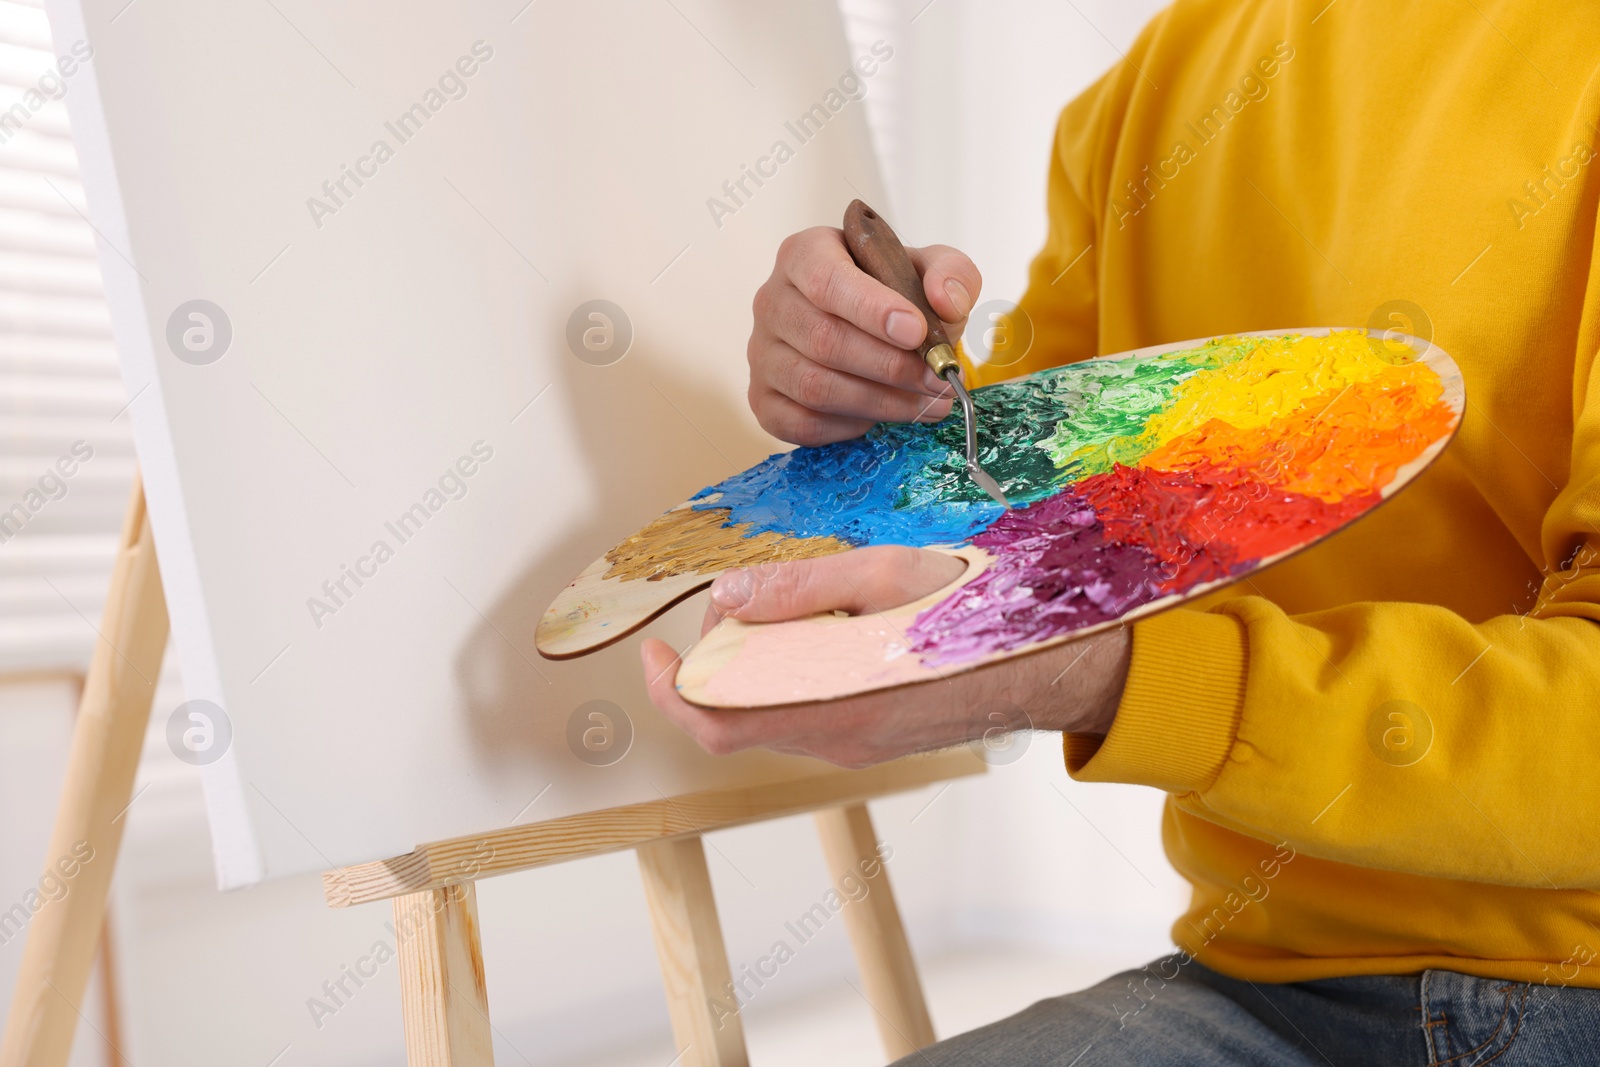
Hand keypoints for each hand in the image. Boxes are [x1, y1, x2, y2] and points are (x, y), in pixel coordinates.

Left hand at [640, 546, 1130, 767]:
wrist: (1064, 660)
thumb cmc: (986, 612)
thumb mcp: (889, 577)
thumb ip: (801, 590)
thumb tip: (726, 599)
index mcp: (833, 704)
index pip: (715, 721)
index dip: (668, 689)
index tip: (655, 649)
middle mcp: (839, 738)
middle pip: (739, 713)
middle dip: (718, 659)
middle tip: (740, 600)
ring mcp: (860, 743)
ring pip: (774, 710)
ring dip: (758, 664)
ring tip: (792, 604)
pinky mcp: (880, 735)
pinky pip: (811, 709)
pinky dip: (794, 671)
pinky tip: (829, 625)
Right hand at [748, 226, 981, 445]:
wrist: (870, 330)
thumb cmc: (894, 294)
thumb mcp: (928, 269)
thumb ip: (950, 272)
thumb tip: (946, 302)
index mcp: (805, 255)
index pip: (826, 280)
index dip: (871, 309)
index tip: (916, 332)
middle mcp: (773, 301)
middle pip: (823, 340)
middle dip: (889, 366)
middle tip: (937, 379)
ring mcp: (762, 353)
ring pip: (814, 386)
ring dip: (880, 402)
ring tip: (925, 402)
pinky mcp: (764, 399)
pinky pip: (803, 423)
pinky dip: (851, 426)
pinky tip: (883, 416)